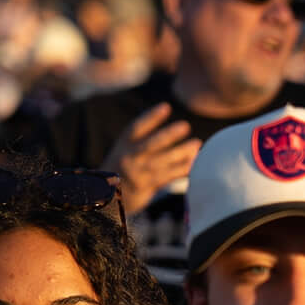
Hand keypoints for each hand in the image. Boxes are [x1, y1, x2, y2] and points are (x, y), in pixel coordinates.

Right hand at [104, 102, 199, 218]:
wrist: (107, 197)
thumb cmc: (127, 169)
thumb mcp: (129, 152)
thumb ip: (147, 142)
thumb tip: (178, 130)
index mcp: (123, 144)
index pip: (136, 128)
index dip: (151, 117)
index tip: (167, 107)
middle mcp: (127, 157)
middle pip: (149, 145)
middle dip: (167, 135)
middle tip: (185, 126)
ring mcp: (135, 174)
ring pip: (160, 162)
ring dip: (180, 154)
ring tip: (197, 144)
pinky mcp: (142, 188)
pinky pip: (165, 178)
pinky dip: (180, 171)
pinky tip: (195, 165)